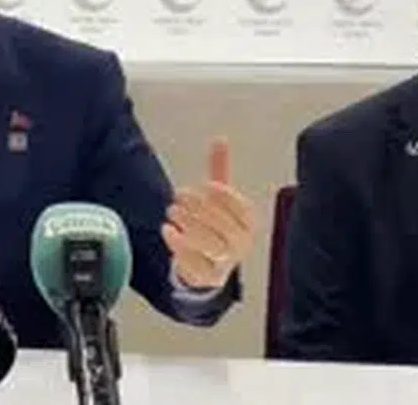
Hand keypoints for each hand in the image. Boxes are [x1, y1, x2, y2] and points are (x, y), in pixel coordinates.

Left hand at [161, 139, 256, 288]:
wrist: (209, 264)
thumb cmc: (216, 224)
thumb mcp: (219, 197)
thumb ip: (219, 169)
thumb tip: (220, 138)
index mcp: (249, 222)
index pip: (239, 207)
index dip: (220, 195)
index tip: (202, 188)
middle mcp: (242, 244)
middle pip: (223, 226)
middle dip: (198, 210)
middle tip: (176, 200)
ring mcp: (227, 263)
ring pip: (211, 245)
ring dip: (188, 226)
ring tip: (170, 213)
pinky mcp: (209, 278)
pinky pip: (197, 265)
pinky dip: (180, 247)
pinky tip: (168, 232)